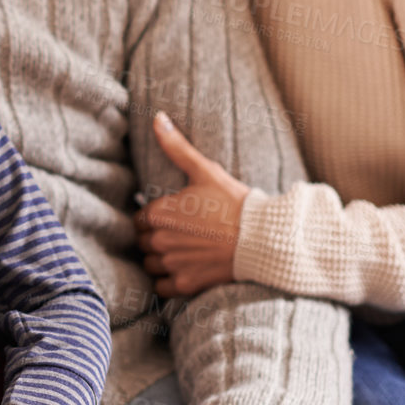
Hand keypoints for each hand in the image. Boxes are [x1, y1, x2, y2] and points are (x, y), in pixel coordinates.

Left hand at [135, 112, 249, 297]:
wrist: (265, 239)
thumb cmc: (234, 203)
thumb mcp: (205, 171)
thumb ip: (176, 146)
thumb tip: (157, 117)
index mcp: (159, 213)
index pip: (139, 218)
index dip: (153, 218)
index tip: (171, 217)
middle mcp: (160, 240)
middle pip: (142, 242)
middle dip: (155, 238)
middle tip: (179, 234)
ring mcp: (172, 263)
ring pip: (150, 264)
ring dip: (160, 260)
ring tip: (183, 251)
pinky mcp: (185, 284)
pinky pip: (161, 287)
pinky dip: (168, 281)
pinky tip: (185, 269)